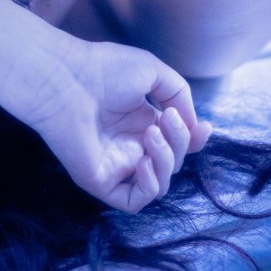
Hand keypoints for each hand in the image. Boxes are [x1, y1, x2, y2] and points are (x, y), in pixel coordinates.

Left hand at [28, 40, 211, 212]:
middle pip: (172, 161)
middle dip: (180, 142)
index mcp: (141, 122)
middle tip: (167, 119)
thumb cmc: (104, 69)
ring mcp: (115, 165)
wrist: (66, 78)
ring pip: (159, 183)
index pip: (176, 143)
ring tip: (151, 133)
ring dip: (166, 161)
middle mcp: (130, 145)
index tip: (204, 128)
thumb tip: (194, 125)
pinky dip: (149, 186)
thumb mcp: (155, 72)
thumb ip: (180, 95)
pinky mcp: (100, 180)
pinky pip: (134, 201)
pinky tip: (143, 162)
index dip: (194, 140)